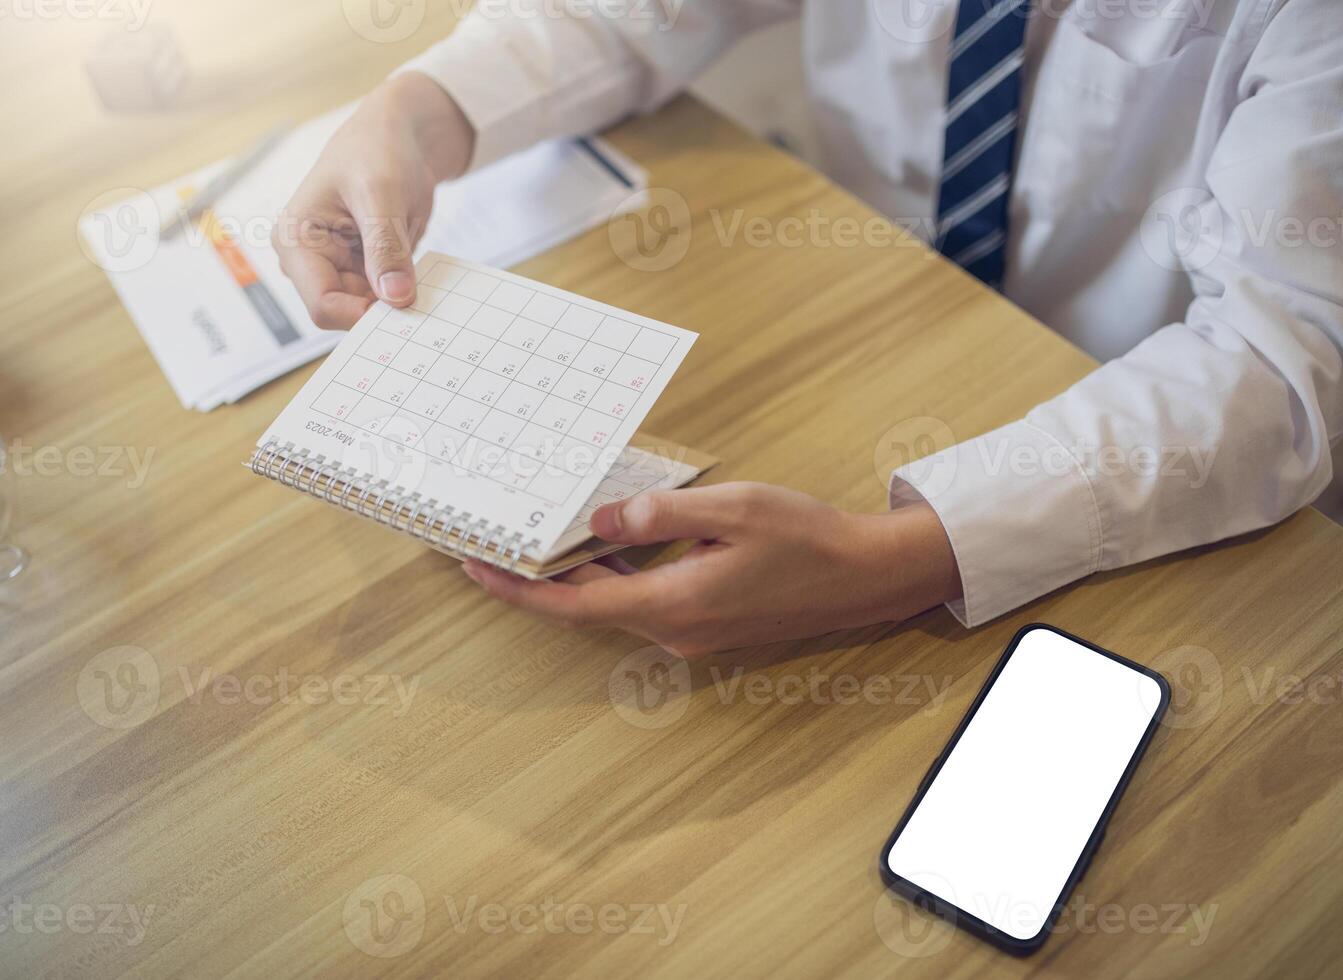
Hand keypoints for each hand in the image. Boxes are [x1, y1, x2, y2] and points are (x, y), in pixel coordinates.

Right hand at [274, 72, 473, 327]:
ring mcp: (338, 268)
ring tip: (419, 270)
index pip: (323, 305)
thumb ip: (386, 247)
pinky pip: (388, 298)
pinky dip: (407, 291)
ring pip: (371, 310)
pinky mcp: (365, 270)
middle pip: (348, 313)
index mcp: (296, 242)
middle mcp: (311, 262)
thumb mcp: (381, 193)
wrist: (396, 137)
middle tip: (421, 293)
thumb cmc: (376, 150)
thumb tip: (396, 298)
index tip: (403, 305)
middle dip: (384, 308)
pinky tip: (421, 271)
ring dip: (399, 299)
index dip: (363, 315)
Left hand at [462, 483, 962, 656]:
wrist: (866, 577)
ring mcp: (693, 631)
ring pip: (617, 601)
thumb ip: (661, 515)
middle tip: (496, 541)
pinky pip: (647, 598)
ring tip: (541, 535)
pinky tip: (608, 541)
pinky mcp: (708, 622)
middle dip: (539, 578)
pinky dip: (618, 573)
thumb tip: (602, 520)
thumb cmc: (807, 539)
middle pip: (588, 606)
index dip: (520, 590)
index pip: (575, 605)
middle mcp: (676, 629)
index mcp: (675, 605)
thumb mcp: (732, 509)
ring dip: (579, 574)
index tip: (477, 568)